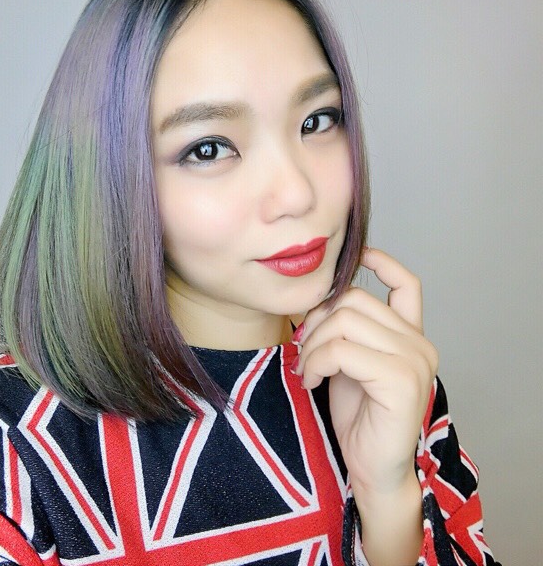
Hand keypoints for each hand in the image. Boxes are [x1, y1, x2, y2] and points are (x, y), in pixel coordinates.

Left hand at [294, 247, 437, 495]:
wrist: (373, 467)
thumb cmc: (360, 416)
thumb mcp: (351, 363)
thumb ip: (349, 332)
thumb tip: (322, 301)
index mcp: (410, 336)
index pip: (407, 284)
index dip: (383, 263)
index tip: (361, 255)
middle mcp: (420, 344)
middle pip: (355, 299)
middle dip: (317, 320)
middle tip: (303, 351)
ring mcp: (414, 361)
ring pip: (345, 320)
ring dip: (313, 344)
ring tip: (306, 369)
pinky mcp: (401, 381)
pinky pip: (342, 350)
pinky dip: (315, 362)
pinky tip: (310, 381)